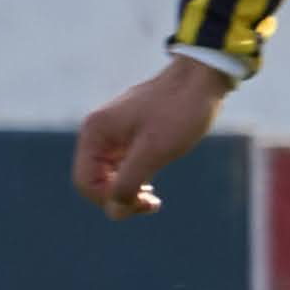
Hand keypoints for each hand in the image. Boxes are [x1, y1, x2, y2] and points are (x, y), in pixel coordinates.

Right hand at [73, 56, 229, 222]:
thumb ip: (128, 183)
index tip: (142, 203)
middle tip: (151, 204)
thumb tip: (114, 212)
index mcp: (96, 133)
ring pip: (109, 176)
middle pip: (95, 182)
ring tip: (152, 199)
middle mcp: (99, 132)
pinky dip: (135, 178)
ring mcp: (114, 133)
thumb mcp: (154, 151)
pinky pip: (122, 165)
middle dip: (119, 198)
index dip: (108, 200)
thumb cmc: (180, 110)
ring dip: (128, 190)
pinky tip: (151, 186)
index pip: (85, 183)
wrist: (204, 76)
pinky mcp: (130, 134)